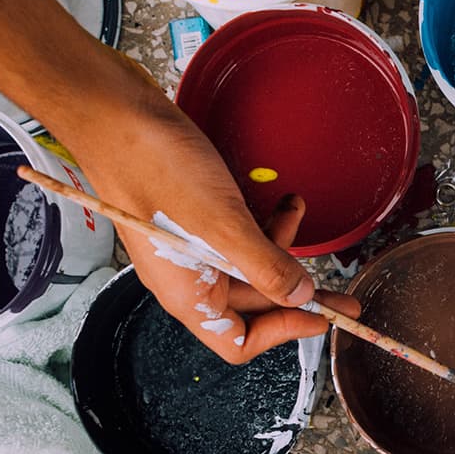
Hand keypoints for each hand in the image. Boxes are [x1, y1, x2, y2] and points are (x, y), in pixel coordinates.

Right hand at [62, 62, 360, 362]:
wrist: (110, 112)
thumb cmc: (156, 168)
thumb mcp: (223, 226)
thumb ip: (266, 267)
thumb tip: (301, 297)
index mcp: (188, 294)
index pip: (238, 341)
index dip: (284, 332)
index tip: (321, 316)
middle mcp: (187, 278)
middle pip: (251, 305)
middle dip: (296, 294)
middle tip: (343, 294)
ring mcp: (188, 246)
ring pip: (247, 265)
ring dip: (280, 246)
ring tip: (299, 212)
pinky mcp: (192, 215)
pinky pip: (237, 234)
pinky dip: (263, 222)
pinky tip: (283, 199)